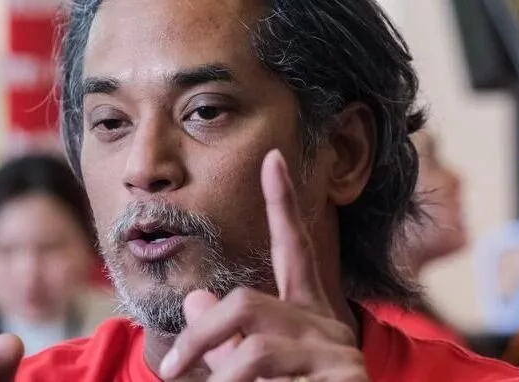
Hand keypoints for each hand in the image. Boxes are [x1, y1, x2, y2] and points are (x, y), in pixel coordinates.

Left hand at [159, 150, 367, 381]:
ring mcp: (338, 353)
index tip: (273, 158)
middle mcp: (325, 325)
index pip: (293, 250)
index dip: (282, 204)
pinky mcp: (348, 378)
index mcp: (304, 315)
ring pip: (254, 349)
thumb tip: (195, 296)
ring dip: (219, 379)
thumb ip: (224, 341)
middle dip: (199, 336)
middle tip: (170, 371)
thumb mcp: (251, 373)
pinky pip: (274, 379)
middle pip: (245, 304)